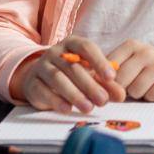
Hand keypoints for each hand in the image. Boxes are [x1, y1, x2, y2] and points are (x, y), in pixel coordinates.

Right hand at [10, 36, 124, 112]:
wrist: (40, 78)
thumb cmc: (71, 74)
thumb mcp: (90, 75)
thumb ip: (105, 84)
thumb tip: (121, 95)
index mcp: (72, 44)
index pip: (86, 47)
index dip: (99, 62)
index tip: (111, 77)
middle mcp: (55, 52)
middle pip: (73, 66)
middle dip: (90, 85)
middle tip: (103, 100)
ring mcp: (41, 66)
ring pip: (58, 78)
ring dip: (74, 94)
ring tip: (88, 107)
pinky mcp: (32, 83)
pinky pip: (43, 90)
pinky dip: (56, 101)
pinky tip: (68, 109)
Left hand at [108, 40, 153, 100]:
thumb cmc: (148, 67)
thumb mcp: (130, 60)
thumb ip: (110, 69)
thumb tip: (89, 79)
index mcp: (131, 45)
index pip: (108, 67)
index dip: (106, 81)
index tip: (110, 85)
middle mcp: (146, 52)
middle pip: (120, 81)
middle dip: (123, 89)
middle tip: (132, 85)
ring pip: (135, 91)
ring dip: (138, 95)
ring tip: (147, 86)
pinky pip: (151, 97)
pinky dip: (152, 98)